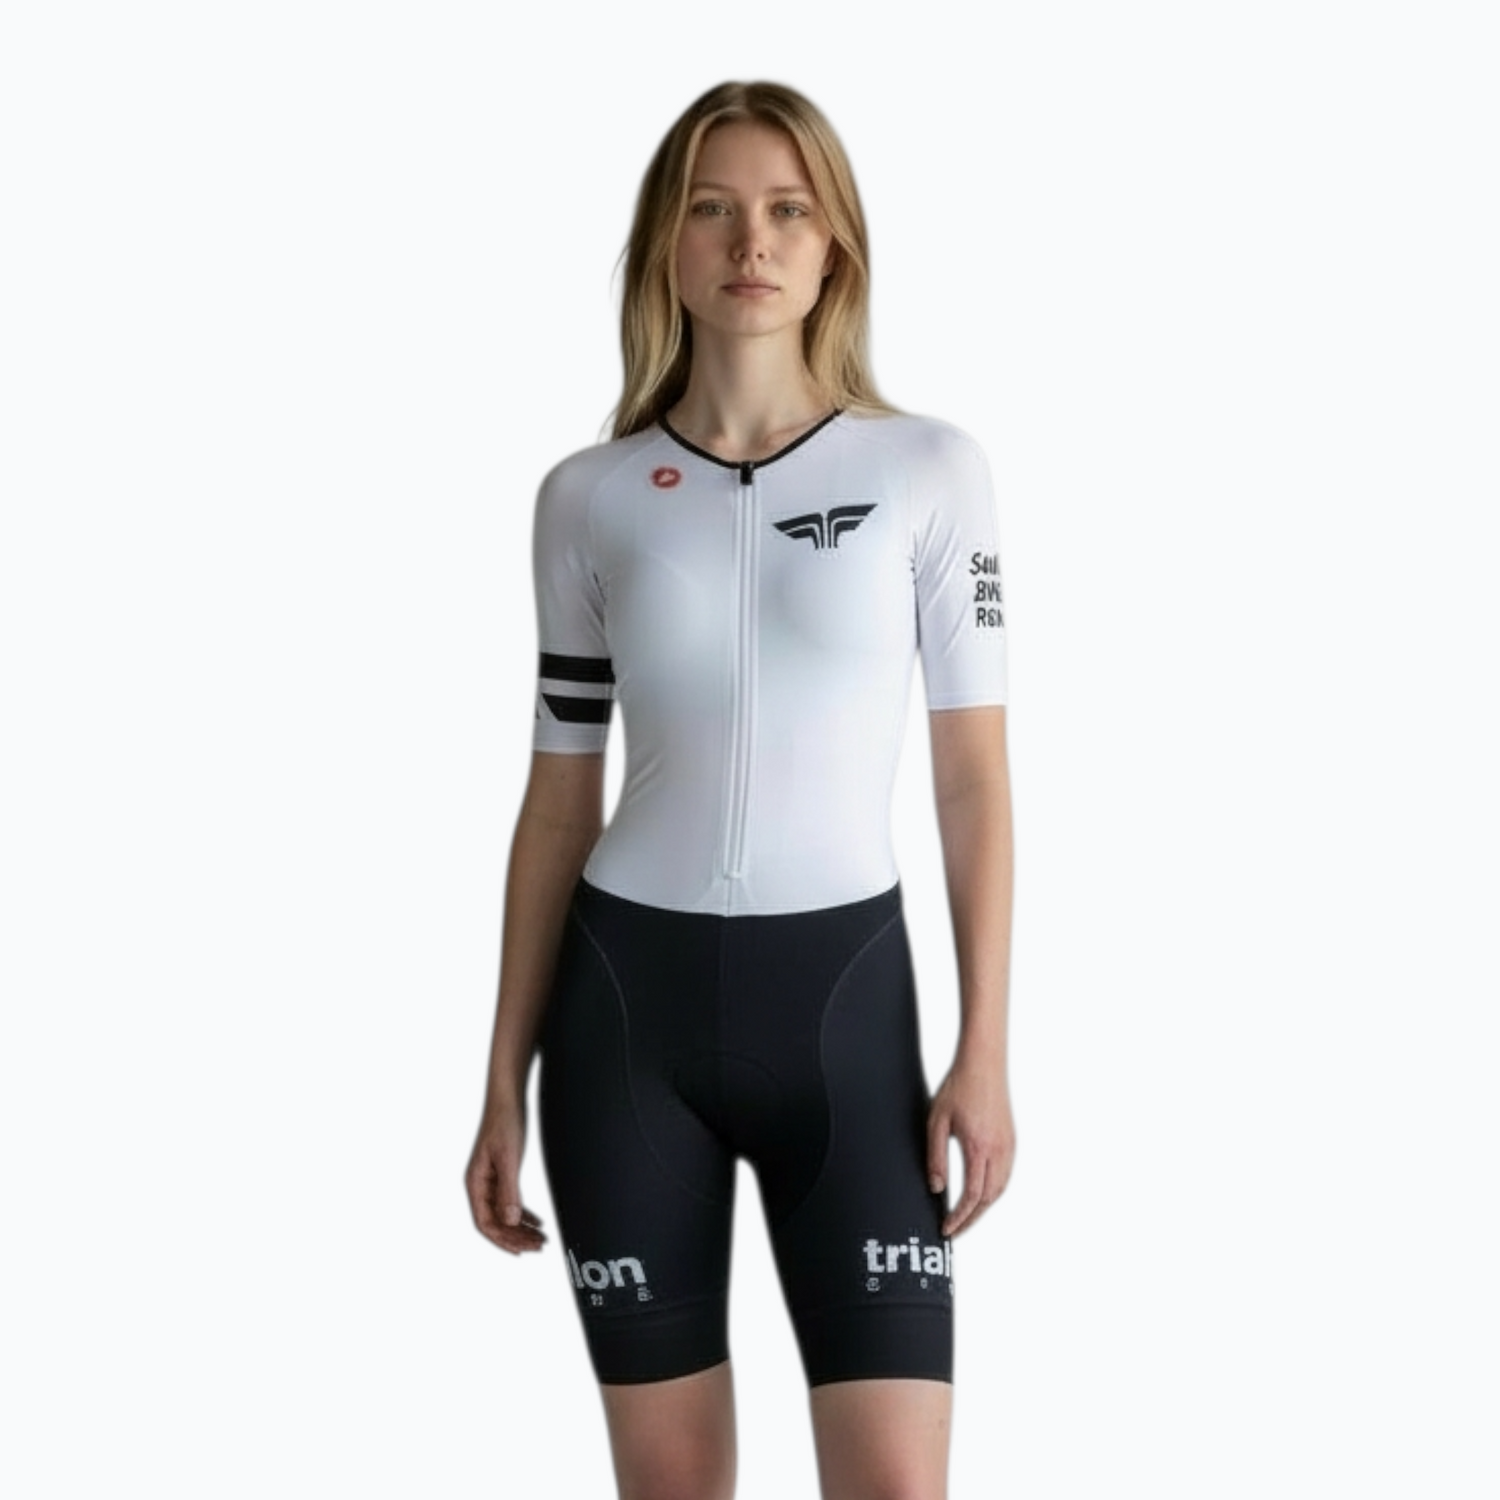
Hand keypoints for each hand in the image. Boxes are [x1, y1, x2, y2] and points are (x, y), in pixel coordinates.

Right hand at [465, 1099, 546, 1254]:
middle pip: (495, 1222)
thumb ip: (509, 1190)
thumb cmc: (504, 1122)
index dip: (502, 1240)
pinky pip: (509, 1202)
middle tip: (539, 1246)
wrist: (507, 1098)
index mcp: (475, 1183)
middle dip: (516, 1237)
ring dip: (521, 1228)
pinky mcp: (501, 1173)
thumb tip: (511, 1221)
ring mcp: (490, 1180)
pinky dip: (523, 1214)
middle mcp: (480, 1185)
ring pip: (504, 1214)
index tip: (521, 1251)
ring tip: (541, 1238)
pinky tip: (537, 1220)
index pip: (485, 1223)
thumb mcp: (508, 1157)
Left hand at [927, 1052, 1015, 1237]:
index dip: (960, 1217)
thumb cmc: (957, 1087)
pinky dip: (994, 1192)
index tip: (947, 1228)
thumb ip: (935, 1156)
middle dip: (972, 1219)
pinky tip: (982, 1194)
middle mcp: (999, 1150)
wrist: (984, 1063)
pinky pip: (1006, 1175)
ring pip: (1001, 1189)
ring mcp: (1009, 1145)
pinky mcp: (1011, 1139)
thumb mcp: (936, 1121)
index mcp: (979, 1147)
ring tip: (966, 1217)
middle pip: (989, 1199)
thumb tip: (936, 1188)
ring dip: (984, 1207)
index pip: (972, 1196)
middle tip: (955, 1230)